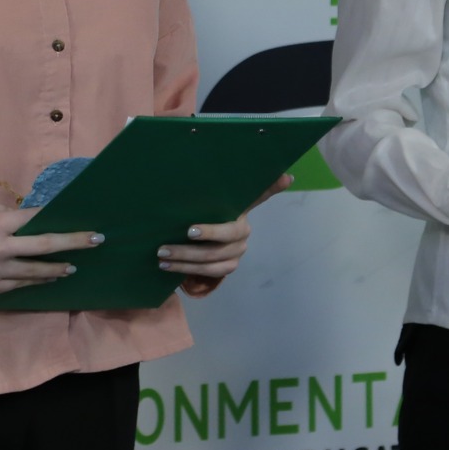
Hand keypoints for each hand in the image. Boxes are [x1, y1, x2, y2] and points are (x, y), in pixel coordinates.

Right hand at [0, 203, 102, 295]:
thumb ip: (12, 218)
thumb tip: (44, 220)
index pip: (37, 219)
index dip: (62, 220)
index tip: (84, 222)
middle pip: (44, 246)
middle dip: (74, 243)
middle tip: (96, 240)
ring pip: (36, 271)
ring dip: (58, 268)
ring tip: (73, 266)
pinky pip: (21, 285)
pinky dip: (37, 281)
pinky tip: (50, 277)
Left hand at [165, 174, 291, 296]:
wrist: (223, 230)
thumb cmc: (223, 208)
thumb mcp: (232, 196)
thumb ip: (253, 187)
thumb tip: (287, 176)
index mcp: (242, 220)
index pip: (230, 227)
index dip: (212, 230)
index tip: (191, 231)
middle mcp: (242, 238)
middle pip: (215, 249)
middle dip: (189, 249)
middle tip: (165, 246)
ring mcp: (235, 256)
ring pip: (209, 263)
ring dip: (183, 261)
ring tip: (161, 255)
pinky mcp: (227, 268)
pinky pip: (207, 273)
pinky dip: (185, 271)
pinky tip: (166, 266)